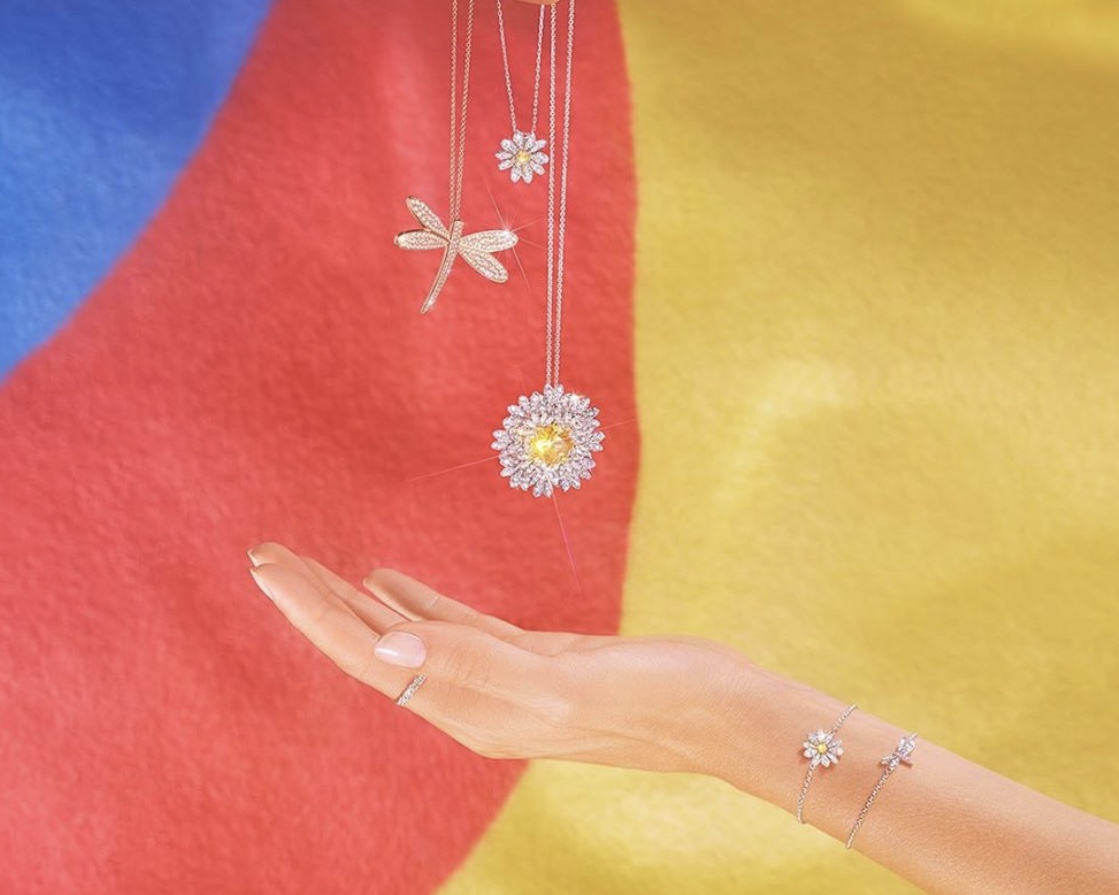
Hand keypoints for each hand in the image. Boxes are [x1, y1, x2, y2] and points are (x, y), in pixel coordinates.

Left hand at [247, 543, 753, 772]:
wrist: (719, 710)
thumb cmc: (657, 698)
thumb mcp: (564, 684)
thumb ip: (474, 663)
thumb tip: (384, 647)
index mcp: (471, 709)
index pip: (369, 655)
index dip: (314, 611)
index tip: (267, 567)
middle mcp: (471, 699)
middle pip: (373, 643)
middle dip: (316, 600)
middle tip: (266, 552)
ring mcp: (498, 679)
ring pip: (405, 633)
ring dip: (353, 599)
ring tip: (307, 565)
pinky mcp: (527, 658)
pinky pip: (450, 626)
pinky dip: (411, 600)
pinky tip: (388, 580)